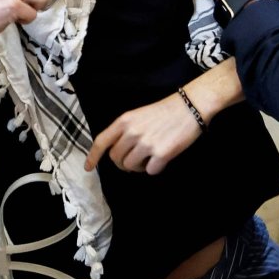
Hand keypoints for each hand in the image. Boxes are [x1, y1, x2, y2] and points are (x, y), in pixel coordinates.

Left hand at [85, 90, 203, 174]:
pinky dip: (156, 168)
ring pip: (131, 167)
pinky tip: (163, 158)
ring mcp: (146, 144)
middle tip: (135, 160)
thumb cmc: (165, 111)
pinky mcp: (161, 154)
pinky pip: (150, 171)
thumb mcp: (138, 115)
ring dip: (139, 167)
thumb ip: (125, 131)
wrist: (190, 106)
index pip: (102, 141)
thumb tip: (119, 152)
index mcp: (124, 121)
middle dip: (123, 163)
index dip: (93, 157)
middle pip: (116, 159)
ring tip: (150, 157)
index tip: (88, 168)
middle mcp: (132, 132)